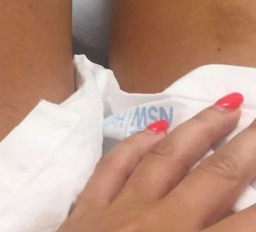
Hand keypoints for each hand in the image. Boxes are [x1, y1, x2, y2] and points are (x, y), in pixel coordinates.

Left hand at [59, 93, 255, 229]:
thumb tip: (239, 226)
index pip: (246, 226)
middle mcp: (160, 226)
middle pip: (215, 179)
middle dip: (247, 147)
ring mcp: (118, 212)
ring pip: (166, 157)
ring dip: (199, 128)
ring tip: (226, 104)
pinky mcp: (84, 212)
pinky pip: (113, 167)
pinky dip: (137, 144)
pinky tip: (155, 127)